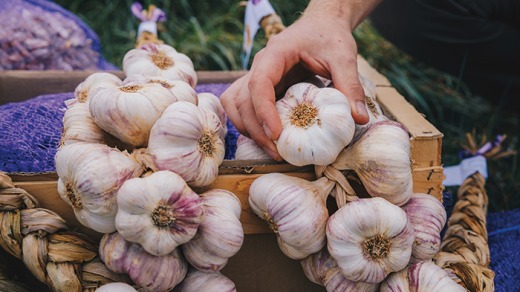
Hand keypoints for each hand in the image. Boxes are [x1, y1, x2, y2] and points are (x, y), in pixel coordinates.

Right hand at [221, 5, 369, 159]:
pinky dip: (246, 123)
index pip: (259, 83)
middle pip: (243, 100)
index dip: (263, 111)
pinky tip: (264, 137)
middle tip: (278, 152)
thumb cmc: (330, 37)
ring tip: (271, 149)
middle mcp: (260, 65)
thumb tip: (359, 119)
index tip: (276, 134)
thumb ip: (350, 86)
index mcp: (276, 54)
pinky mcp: (260, 86)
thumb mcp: (343, 58)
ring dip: (247, 128)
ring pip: (235, 105)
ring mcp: (256, 75)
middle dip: (256, 130)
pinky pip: (240, 105)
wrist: (322, 25)